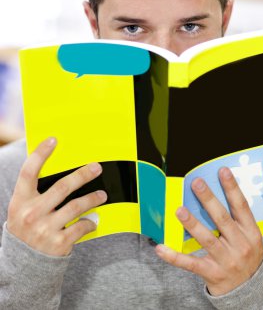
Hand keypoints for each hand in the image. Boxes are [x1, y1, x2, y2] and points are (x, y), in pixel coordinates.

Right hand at [7, 137, 106, 255]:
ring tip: (102, 195)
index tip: (53, 139)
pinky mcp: (58, 243)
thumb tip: (62, 166)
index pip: (28, 172)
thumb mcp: (23, 208)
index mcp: (20, 201)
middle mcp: (30, 214)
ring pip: (76, 206)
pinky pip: (81, 226)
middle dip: (83, 175)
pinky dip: (90, 223)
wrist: (24, 263)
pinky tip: (94, 220)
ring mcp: (44, 229)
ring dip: (93, 199)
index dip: (40, 154)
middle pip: (62, 187)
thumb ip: (36, 191)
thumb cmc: (28, 226)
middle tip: (97, 167)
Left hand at [155, 167, 262, 295]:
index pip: (241, 206)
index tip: (222, 171)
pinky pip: (190, 264)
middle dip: (208, 200)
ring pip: (206, 239)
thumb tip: (215, 193)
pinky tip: (161, 248)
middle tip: (196, 183)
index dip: (232, 188)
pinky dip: (174, 257)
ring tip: (179, 210)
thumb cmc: (247, 256)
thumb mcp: (250, 237)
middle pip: (222, 219)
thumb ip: (237, 219)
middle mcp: (240, 245)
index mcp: (251, 233)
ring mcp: (226, 260)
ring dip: (192, 223)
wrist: (252, 292)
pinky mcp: (212, 273)